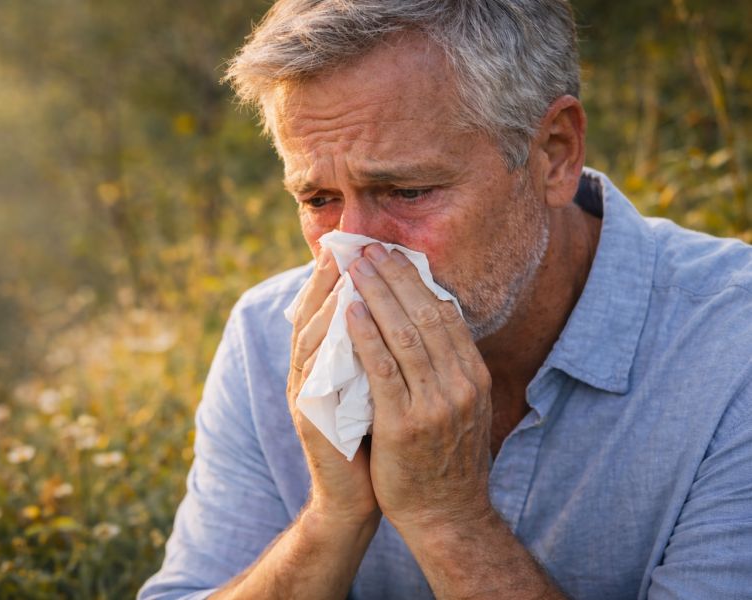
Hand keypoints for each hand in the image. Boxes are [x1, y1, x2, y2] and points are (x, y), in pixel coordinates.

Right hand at [288, 250, 379, 526]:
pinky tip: (345, 315)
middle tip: (346, 246)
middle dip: (329, 278)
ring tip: (345, 268)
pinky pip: (317, 369)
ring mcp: (307, 395)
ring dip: (327, 300)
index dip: (334, 279)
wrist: (358, 498)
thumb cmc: (374, 442)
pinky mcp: (310, 417)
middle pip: (312, 315)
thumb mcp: (375, 390)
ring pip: (311, 336)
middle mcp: (310, 376)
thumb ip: (375, 356)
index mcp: (325, 368)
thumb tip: (398, 315)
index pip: (326, 313)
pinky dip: (330, 339)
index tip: (352, 246)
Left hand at [346, 243, 494, 538]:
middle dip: (395, 276)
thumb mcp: (462, 407)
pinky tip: (349, 312)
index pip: (445, 313)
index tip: (394, 254)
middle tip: (370, 248)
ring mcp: (435, 404)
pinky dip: (366, 336)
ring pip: (404, 334)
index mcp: (473, 375)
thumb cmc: (446, 459)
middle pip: (425, 314)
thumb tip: (431, 321)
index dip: (417, 279)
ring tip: (355, 267)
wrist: (447, 515)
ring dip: (377, 294)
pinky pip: (383, 369)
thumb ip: (449, 367)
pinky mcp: (405, 424)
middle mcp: (460, 384)